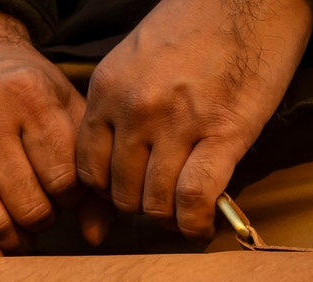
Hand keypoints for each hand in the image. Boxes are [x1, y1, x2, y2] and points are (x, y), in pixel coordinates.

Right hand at [0, 12, 104, 255]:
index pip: (63, 177)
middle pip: (27, 203)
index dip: (73, 197)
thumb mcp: (65, 107)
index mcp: (30, 96)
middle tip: (44, 209)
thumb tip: (95, 235)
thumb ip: (87, 164)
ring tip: (22, 228)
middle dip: (44, 218)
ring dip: (13, 238)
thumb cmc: (25, 90)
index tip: (68, 192)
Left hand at [76, 0, 312, 241]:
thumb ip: (119, 107)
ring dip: (171, 218)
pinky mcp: (223, 132)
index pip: (88, 170)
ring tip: (186, 214)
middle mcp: (136, 109)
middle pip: (122, 193)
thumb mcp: (136, 58)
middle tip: (163, 204)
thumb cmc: (198, 22)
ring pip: (156, 203)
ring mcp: (178, 122)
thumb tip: (116, 157)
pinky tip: (202, 227)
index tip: (129, 194)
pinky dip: (196, 224)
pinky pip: (195, 198)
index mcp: (108, 90)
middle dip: (141, 207)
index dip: (109, 193)